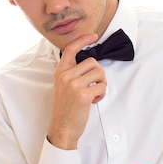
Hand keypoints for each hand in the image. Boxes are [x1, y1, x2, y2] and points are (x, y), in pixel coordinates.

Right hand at [47, 34, 106, 149]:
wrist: (62, 128)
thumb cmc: (65, 108)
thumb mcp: (63, 86)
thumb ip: (71, 73)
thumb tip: (89, 64)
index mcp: (60, 72)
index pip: (70, 49)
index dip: (82, 40)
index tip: (92, 35)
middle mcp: (65, 76)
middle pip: (92, 62)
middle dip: (99, 74)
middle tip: (95, 85)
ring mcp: (73, 85)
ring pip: (99, 72)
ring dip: (102, 83)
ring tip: (94, 93)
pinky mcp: (83, 94)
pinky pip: (102, 86)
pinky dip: (102, 94)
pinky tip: (94, 101)